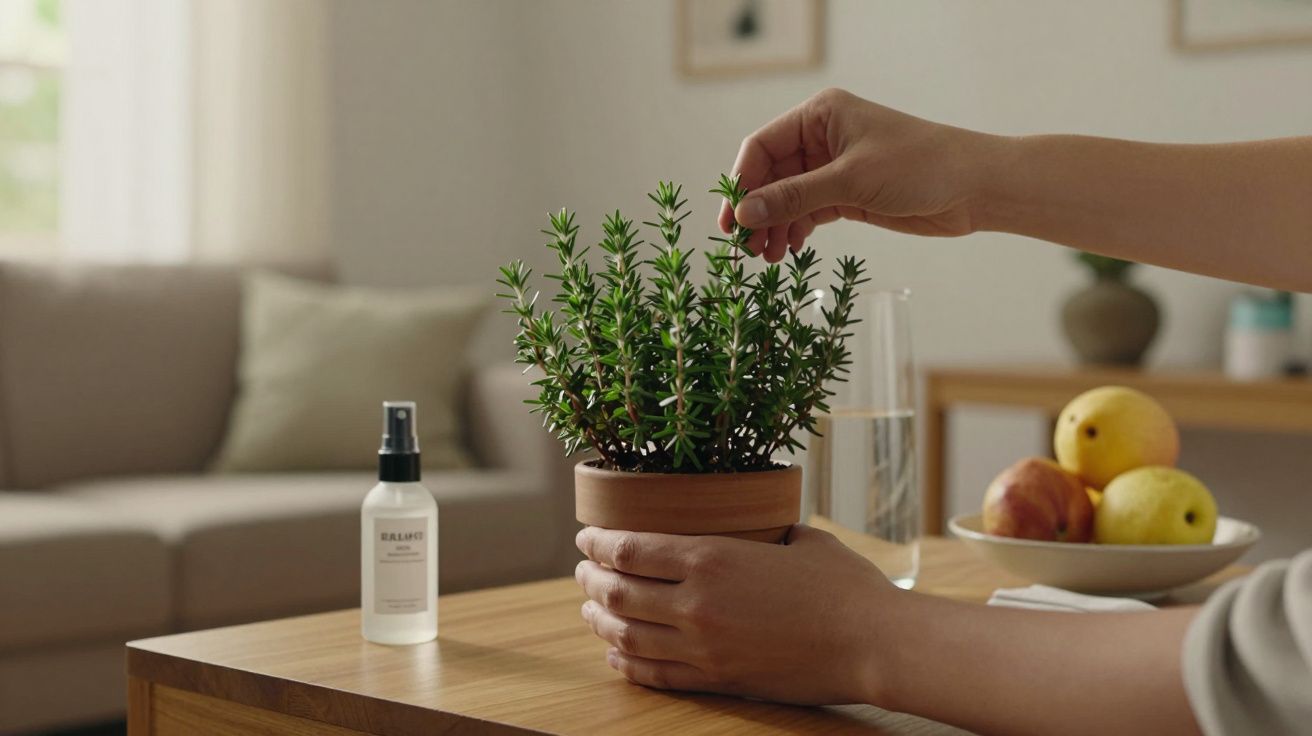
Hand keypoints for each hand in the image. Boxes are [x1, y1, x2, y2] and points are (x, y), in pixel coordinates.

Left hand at [573, 524, 895, 704]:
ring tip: (590, 610)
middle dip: (591, 579)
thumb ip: (764, 532)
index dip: (598, 543)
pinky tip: (616, 656)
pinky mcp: (717, 680)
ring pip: (627, 636)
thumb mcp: (800, 539)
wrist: (872, 643)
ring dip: (600, 621)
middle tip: (582, 571)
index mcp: (711, 558)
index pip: (630, 549)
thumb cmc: (844, 586)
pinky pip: (655, 675)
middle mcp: (696, 603)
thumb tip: (756, 524)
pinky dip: (626, 664)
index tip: (586, 538)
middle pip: (618, 592)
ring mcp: (703, 647)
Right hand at [720, 87, 1003, 261]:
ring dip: (773, 226)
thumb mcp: (851, 181)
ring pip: (787, 198)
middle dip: (757, 211)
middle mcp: (822, 137)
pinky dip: (795, 231)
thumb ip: (794, 197)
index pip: (762, 146)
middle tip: (744, 249)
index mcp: (820, 115)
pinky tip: (788, 251)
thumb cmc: (920, 166)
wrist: (975, 187)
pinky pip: (807, 212)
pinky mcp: (848, 195)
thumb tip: (743, 214)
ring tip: (766, 258)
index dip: (742, 183)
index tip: (730, 220)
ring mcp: (834, 168)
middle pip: (770, 176)